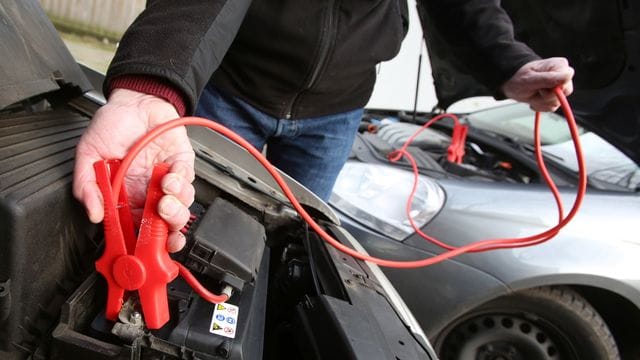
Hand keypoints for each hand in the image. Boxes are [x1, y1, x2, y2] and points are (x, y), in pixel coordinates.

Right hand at [73, 89, 194, 251]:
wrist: (134, 100)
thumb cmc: (112, 127)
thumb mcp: (89, 156)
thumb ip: (87, 186)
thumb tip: (93, 214)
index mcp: (127, 198)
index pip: (140, 229)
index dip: (148, 244)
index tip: (149, 249)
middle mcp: (149, 193)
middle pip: (166, 225)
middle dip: (169, 231)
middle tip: (160, 221)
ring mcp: (167, 180)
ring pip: (181, 207)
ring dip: (175, 208)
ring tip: (164, 197)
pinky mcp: (182, 164)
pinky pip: (188, 182)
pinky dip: (180, 183)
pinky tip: (168, 177)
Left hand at [501, 57, 574, 111]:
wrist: (512, 83)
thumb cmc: (519, 77)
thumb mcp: (530, 79)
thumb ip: (548, 78)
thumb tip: (566, 77)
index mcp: (559, 65)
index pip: (567, 78)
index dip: (556, 86)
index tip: (542, 87)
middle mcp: (562, 75)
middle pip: (566, 92)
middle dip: (547, 96)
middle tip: (536, 90)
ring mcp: (559, 87)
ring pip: (558, 102)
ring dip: (541, 102)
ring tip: (533, 94)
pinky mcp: (555, 96)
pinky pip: (552, 107)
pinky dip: (541, 106)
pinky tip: (533, 99)